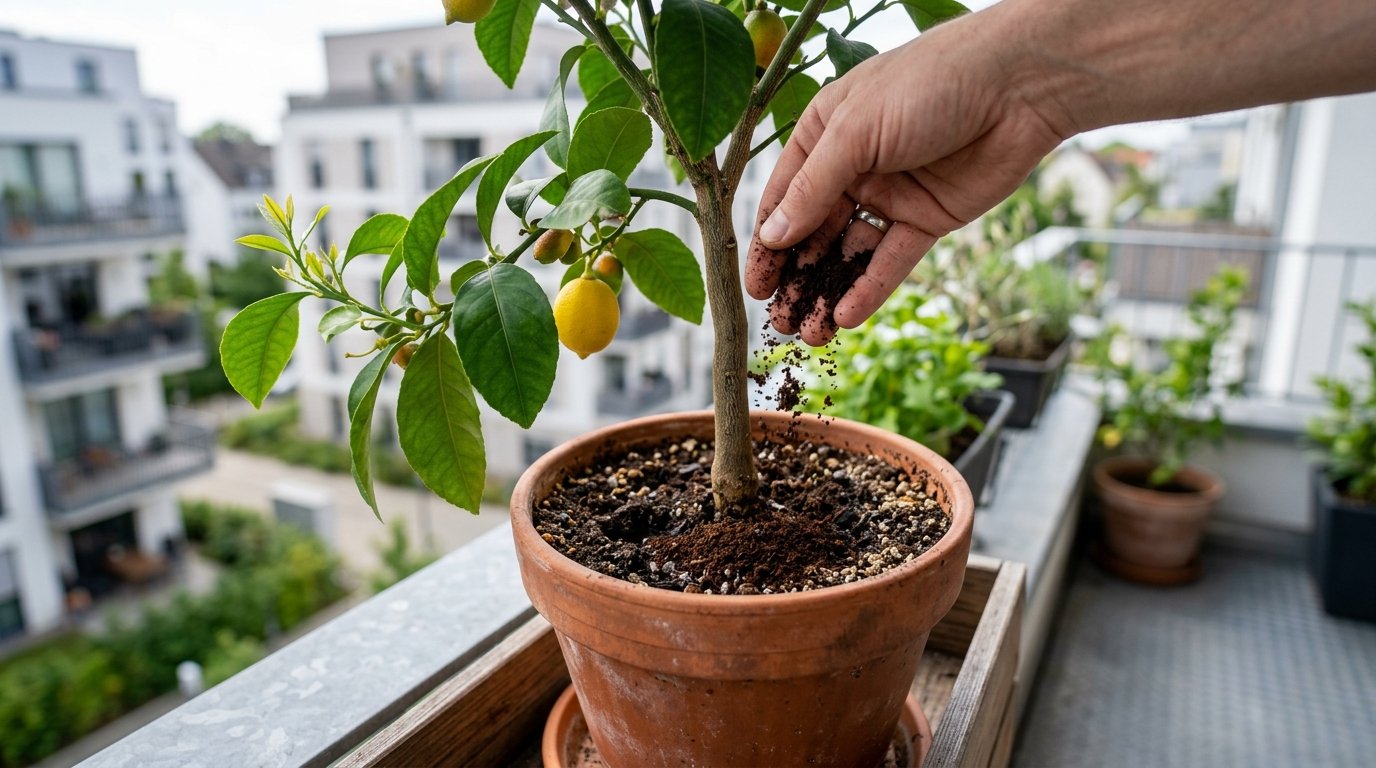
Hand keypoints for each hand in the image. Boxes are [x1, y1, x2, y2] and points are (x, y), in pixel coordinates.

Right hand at [746, 9, 1066, 344]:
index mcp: (825, 134)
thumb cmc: (928, 84)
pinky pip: (891, 261)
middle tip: (779, 323)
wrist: (1018, 86)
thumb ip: (812, 189)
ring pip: (850, 254)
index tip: (755, 286)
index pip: (784, 197)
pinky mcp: (927, 219)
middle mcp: (854, 166)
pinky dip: (869, 289)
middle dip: (796, 279)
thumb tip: (772, 236)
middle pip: (814, 232)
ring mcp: (891, 195)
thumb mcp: (855, 132)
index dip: (768, 243)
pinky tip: (847, 317)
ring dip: (828, 293)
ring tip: (810, 334)